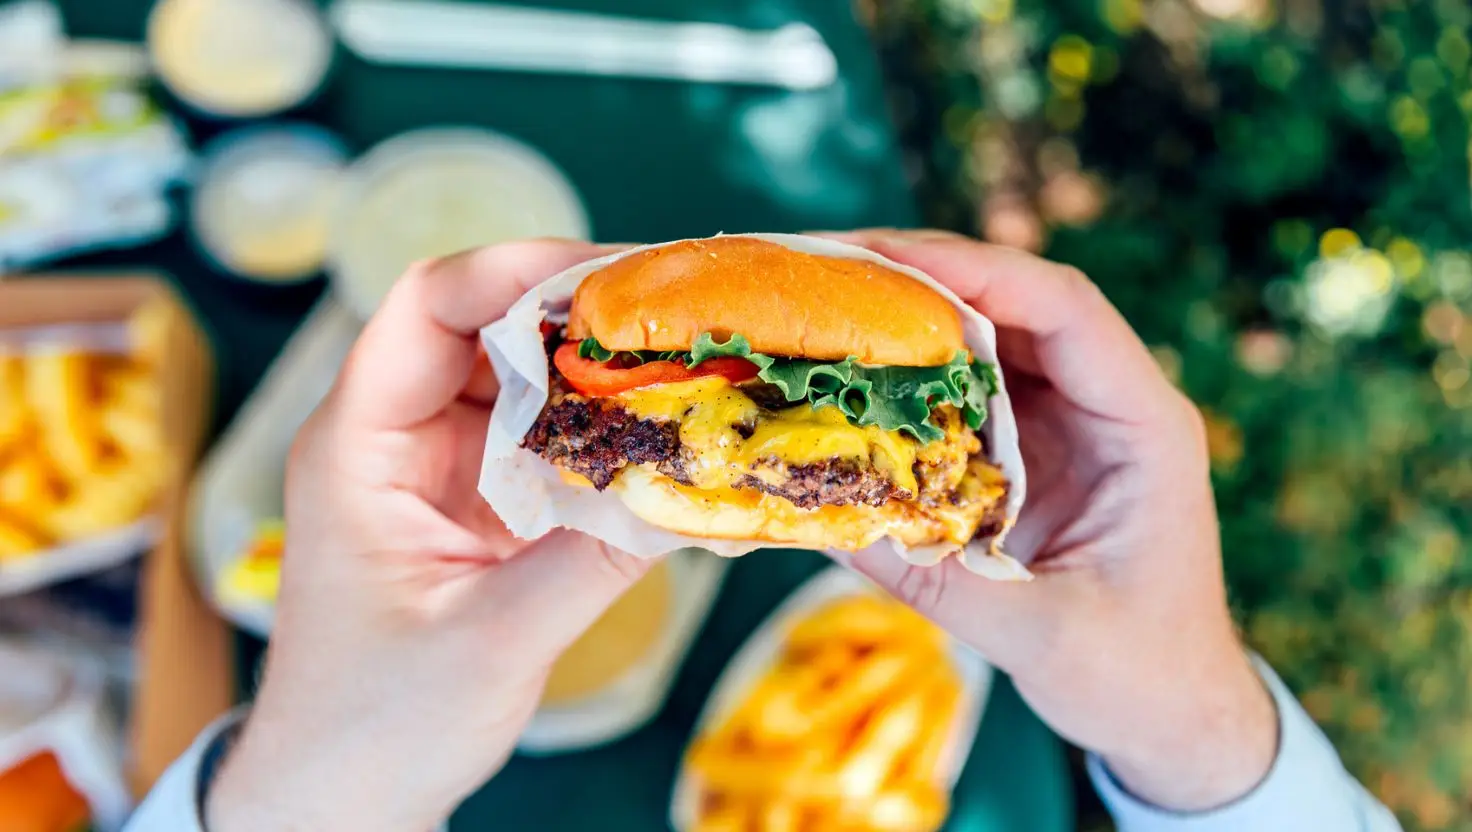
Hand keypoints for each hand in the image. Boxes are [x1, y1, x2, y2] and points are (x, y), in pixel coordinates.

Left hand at [207, 242, 653, 831]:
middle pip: (487, 325)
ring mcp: (433, 466)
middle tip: (688, 317)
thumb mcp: (492, 644)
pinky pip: (542, 436)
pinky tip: (663, 434)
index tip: (621, 278)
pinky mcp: (472, 500)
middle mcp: (392, 435)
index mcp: (357, 447)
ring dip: (602, 369)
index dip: (517, 270)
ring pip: (523, 376)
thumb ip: (594, 561)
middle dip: (585, 312)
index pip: (426, 306)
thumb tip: (704, 490)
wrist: (338, 792)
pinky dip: (600, 428)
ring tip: (692, 365)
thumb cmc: (376, 725)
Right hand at [826, 230, 1277, 810]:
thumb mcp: (1041, 635)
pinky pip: (966, 392)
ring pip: (985, 339)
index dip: (975, 271)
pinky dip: (908, 379)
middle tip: (820, 268)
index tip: (882, 257)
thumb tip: (824, 524)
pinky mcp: (1034, 450)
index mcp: (1144, 426)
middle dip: (919, 277)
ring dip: (906, 319)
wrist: (1174, 712)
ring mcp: (1070, 422)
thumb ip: (938, 581)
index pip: (1064, 310)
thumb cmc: (1141, 675)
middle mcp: (1109, 403)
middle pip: (1015, 304)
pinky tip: (845, 378)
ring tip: (818, 306)